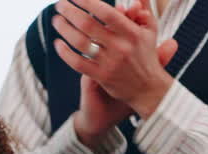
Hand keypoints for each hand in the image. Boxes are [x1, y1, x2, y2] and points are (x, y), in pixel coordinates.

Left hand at [53, 0, 176, 120]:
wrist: (149, 89)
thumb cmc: (147, 55)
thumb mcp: (150, 30)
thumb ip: (143, 9)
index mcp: (132, 33)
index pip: (106, 12)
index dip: (87, 1)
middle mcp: (121, 47)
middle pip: (87, 24)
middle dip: (69, 11)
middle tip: (60, 5)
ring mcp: (110, 63)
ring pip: (80, 42)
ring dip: (64, 28)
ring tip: (57, 20)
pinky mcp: (102, 77)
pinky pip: (78, 63)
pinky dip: (65, 52)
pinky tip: (58, 43)